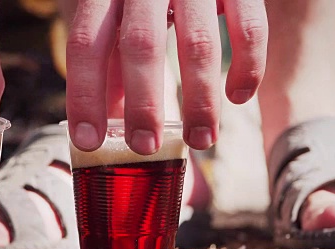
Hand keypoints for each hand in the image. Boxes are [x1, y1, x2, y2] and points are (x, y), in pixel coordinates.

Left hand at [64, 0, 267, 153]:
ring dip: (200, 100)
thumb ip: (113, 59)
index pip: (86, 43)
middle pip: (142, 45)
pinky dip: (248, 67)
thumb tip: (105, 122)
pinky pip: (250, 27)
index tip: (89, 141)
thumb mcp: (118, 15)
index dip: (84, 94)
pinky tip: (238, 97)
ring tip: (200, 141)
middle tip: (146, 147)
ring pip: (198, 44)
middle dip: (144, 104)